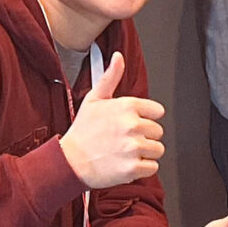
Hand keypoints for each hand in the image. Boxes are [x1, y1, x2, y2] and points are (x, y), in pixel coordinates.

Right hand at [58, 52, 165, 188]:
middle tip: (125, 141)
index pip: (157, 111)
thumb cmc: (82, 132)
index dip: (145, 119)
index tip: (131, 125)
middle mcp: (132, 125)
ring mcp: (133, 147)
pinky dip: (142, 169)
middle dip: (145, 137)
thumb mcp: (94, 99)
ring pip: (157, 150)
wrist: (68, 162)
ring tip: (124, 153)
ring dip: (144, 154)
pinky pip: (152, 167)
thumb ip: (111, 77)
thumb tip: (118, 57)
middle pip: (158, 132)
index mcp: (127, 106)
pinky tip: (126, 164)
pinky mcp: (133, 167)